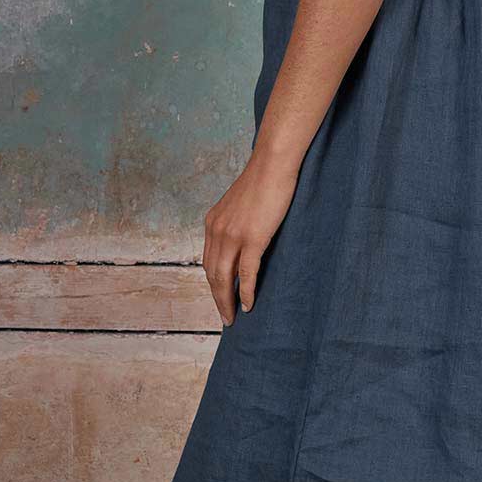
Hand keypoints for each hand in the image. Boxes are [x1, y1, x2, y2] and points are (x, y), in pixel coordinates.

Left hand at [201, 149, 299, 324]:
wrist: (272, 164)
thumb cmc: (263, 181)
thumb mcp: (241, 205)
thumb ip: (236, 223)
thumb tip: (244, 240)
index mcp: (213, 223)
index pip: (208, 261)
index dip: (213, 283)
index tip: (219, 297)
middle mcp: (217, 231)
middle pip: (212, 273)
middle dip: (217, 298)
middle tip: (225, 316)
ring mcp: (234, 235)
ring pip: (224, 277)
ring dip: (227, 300)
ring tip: (233, 317)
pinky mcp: (253, 238)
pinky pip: (246, 272)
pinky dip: (245, 291)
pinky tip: (248, 303)